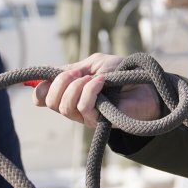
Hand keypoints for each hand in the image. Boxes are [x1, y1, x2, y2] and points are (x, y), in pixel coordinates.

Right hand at [32, 53, 160, 127]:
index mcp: (70, 91)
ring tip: (94, 78)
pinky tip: (101, 82)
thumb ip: (71, 70)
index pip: (43, 97)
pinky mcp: (99, 122)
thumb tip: (42, 82)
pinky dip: (90, 91)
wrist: (148, 84)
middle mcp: (75, 107)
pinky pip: (84, 108)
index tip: (44, 81)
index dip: (38, 90)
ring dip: (76, 87)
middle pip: (51, 102)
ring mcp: (86, 116)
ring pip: (65, 107)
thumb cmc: (123, 73)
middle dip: (60, 84)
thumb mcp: (94, 65)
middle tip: (77, 74)